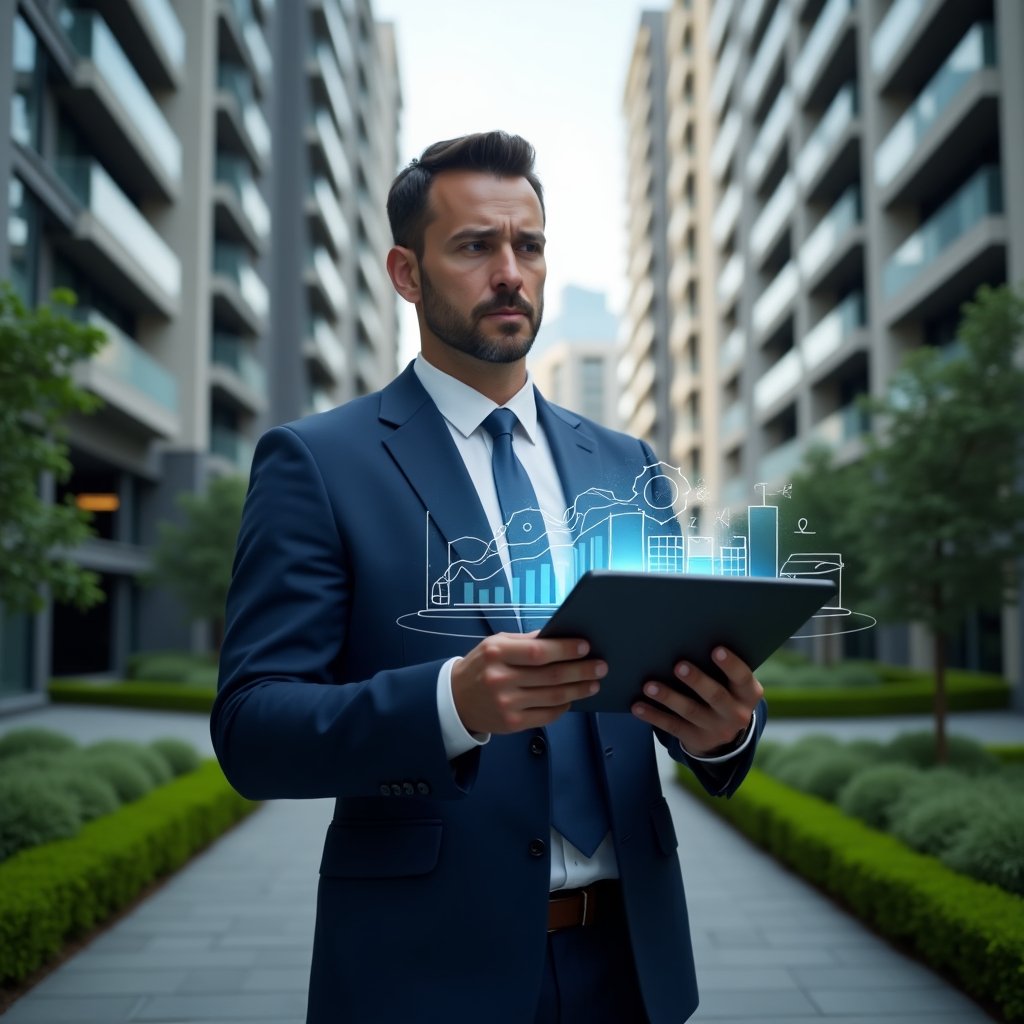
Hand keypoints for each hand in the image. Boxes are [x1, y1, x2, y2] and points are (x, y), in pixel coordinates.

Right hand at [451, 632, 606, 734]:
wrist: (455, 700)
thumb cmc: (481, 666)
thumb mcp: (496, 644)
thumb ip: (526, 641)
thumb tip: (560, 635)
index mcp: (497, 653)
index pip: (538, 651)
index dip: (565, 649)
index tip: (585, 646)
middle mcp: (500, 679)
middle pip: (551, 675)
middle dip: (581, 670)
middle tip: (601, 666)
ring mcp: (506, 704)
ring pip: (553, 697)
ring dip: (578, 689)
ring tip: (594, 683)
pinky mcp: (512, 723)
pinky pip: (546, 715)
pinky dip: (563, 707)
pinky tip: (573, 699)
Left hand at [630, 647, 762, 756]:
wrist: (725, 735)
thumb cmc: (724, 691)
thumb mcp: (732, 684)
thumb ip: (721, 669)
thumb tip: (690, 638)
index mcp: (748, 694)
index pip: (742, 677)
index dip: (731, 664)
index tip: (716, 650)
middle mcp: (736, 714)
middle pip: (715, 696)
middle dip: (697, 681)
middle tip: (679, 666)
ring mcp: (716, 729)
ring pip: (690, 711)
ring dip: (668, 697)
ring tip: (649, 686)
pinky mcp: (696, 739)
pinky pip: (672, 726)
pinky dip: (653, 715)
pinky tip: (637, 706)